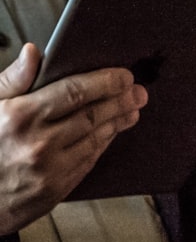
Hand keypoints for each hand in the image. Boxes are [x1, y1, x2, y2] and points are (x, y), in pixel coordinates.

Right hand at [0, 44, 147, 234]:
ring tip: (133, 109)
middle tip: (138, 91)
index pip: (75, 91)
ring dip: (118, 122)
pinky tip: (112, 133)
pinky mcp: (55, 189)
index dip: (105, 82)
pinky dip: (104, 144)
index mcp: (19, 116)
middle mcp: (38, 143)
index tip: (123, 75)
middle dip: (121, 100)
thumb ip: (12, 79)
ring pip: (96, 138)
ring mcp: (49, 169)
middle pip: (93, 115)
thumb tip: (33, 52)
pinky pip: (88, 161)